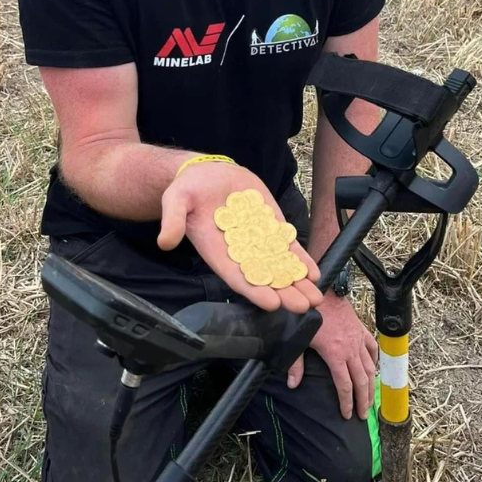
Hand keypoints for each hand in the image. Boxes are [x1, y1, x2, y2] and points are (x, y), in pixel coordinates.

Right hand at [158, 161, 323, 313]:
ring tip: (316, 298)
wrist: (207, 174)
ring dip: (297, 282)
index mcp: (216, 252)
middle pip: (264, 277)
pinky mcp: (270, 226)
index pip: (237, 276)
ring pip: (280, 266)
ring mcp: (258, 240)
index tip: (272, 303)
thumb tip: (165, 242)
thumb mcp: (176, 200)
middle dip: (284, 293)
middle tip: (303, 307)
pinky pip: (288, 247)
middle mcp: (239, 252)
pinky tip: (314, 274)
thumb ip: (172, 220)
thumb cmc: (188, 190)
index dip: (254, 290)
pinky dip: (301, 260)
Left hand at [288, 294, 377, 419]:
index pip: (345, 385)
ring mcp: (358, 339)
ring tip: (370, 399)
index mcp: (336, 355)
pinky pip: (372, 348)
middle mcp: (351, 350)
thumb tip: (292, 385)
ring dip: (371, 385)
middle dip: (363, 400)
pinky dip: (374, 360)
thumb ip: (296, 364)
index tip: (348, 414)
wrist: (324, 292)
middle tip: (364, 415)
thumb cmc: (310, 315)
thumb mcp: (299, 341)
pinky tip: (373, 368)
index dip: (347, 402)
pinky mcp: (361, 330)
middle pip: (362, 380)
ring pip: (370, 367)